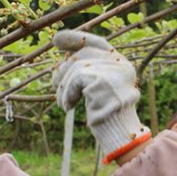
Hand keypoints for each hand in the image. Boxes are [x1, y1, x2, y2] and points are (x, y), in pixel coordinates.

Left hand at [52, 30, 149, 163]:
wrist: (120, 136)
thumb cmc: (107, 117)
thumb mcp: (100, 90)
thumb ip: (90, 72)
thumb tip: (64, 57)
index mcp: (122, 65)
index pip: (97, 43)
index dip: (75, 39)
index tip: (56, 40)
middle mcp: (121, 65)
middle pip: (82, 54)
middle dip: (63, 68)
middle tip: (54, 82)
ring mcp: (114, 72)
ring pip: (76, 66)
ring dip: (63, 85)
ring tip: (62, 101)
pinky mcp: (103, 81)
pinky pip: (76, 79)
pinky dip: (67, 93)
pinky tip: (67, 106)